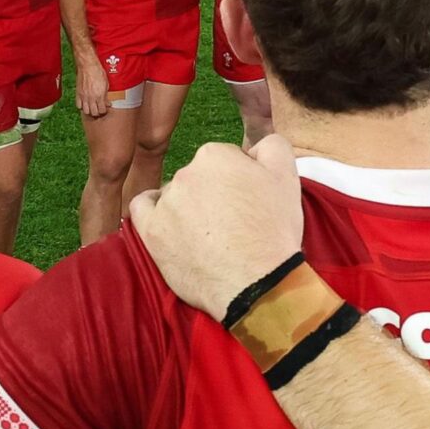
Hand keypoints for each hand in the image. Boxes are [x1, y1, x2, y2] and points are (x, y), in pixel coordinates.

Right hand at [76, 51, 112, 117]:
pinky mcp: (78, 94)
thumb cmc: (98, 72)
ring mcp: (84, 96)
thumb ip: (106, 95)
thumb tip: (107, 103)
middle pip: (94, 113)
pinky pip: (78, 105)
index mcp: (100, 96)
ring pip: (85, 111)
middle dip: (97, 113)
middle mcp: (91, 98)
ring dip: (89, 111)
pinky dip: (81, 106)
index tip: (104, 109)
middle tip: (98, 109)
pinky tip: (85, 103)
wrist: (88, 66)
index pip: (102, 111)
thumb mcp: (106, 84)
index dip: (104, 111)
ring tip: (91, 107)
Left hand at [126, 135, 305, 317]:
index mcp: (215, 155)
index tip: (246, 203)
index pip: (224, 160)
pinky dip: (153, 212)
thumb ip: (271, 146)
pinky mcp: (152, 232)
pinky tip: (168, 223)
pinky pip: (141, 210)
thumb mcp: (288, 176)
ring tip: (209, 235)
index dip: (238, 181)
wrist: (257, 282)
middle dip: (213, 193)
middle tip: (232, 222)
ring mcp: (165, 204)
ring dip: (188, 207)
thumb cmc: (273, 230)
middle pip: (198, 177)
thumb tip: (254, 147)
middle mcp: (185, 173)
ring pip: (174, 196)